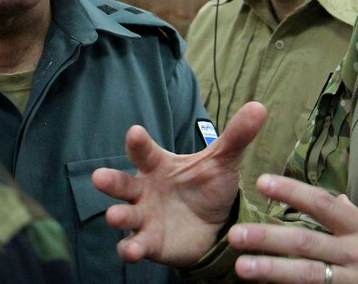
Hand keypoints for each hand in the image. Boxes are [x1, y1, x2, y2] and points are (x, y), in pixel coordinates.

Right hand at [91, 101, 266, 266]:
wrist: (213, 225)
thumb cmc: (207, 187)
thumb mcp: (223, 161)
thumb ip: (236, 136)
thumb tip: (259, 106)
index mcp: (159, 166)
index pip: (145, 152)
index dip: (139, 142)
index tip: (135, 132)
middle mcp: (145, 190)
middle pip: (123, 184)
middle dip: (111, 181)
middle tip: (98, 177)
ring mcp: (144, 218)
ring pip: (125, 216)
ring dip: (118, 217)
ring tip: (114, 217)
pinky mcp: (150, 242)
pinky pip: (135, 245)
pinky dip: (131, 249)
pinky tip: (132, 251)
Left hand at [229, 174, 357, 283]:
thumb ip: (357, 218)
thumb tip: (335, 198)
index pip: (323, 205)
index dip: (293, 192)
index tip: (263, 182)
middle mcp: (357, 255)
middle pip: (306, 244)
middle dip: (268, 238)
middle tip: (235, 234)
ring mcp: (353, 283)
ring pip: (307, 276)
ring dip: (272, 272)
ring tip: (242, 267)